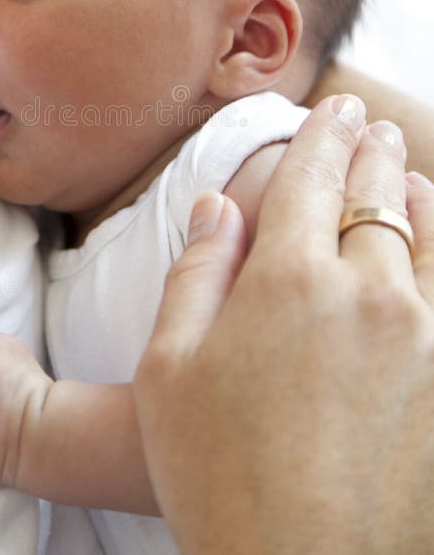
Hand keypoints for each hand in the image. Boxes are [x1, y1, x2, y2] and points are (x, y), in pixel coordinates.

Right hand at [134, 94, 433, 554]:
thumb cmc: (218, 471)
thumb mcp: (170, 367)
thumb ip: (198, 270)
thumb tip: (219, 203)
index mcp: (286, 279)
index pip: (310, 175)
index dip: (321, 133)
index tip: (330, 106)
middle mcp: (365, 290)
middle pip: (372, 191)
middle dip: (368, 147)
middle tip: (367, 122)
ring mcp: (421, 334)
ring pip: (425, 230)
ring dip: (412, 187)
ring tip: (405, 169)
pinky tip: (432, 239)